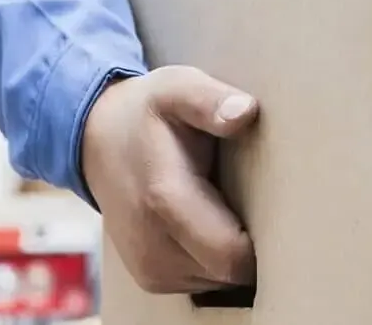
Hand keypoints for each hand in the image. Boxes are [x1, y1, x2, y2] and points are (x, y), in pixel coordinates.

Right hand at [81, 65, 258, 293]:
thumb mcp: (177, 89)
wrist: (96, 138)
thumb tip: (245, 111)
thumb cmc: (146, 112)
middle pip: (230, 272)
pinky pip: (202, 282)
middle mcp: (152, 245)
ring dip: (230, 252)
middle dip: (252, 244)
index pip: (233, 254)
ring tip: (225, 207)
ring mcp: (149, 267)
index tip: (275, 205)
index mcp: (165, 198)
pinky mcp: (150, 277)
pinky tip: (209, 223)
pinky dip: (212, 259)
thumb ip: (210, 100)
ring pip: (219, 281)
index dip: (264, 238)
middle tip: (254, 199)